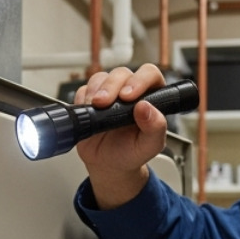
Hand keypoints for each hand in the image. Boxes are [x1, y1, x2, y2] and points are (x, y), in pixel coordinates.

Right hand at [73, 65, 168, 208]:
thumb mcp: (149, 146)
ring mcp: (109, 93)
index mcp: (151, 97)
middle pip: (122, 74)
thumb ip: (156, 128)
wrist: (108, 164)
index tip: (128, 96)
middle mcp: (130, 91)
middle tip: (105, 103)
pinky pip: (84, 89)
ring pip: (101, 78)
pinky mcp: (90, 97)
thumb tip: (146, 108)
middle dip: (112, 86)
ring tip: (95, 107)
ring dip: (96, 91)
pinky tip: (88, 111)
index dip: (139, 80)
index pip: (149, 74)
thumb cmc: (132, 152)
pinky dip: (83, 98)